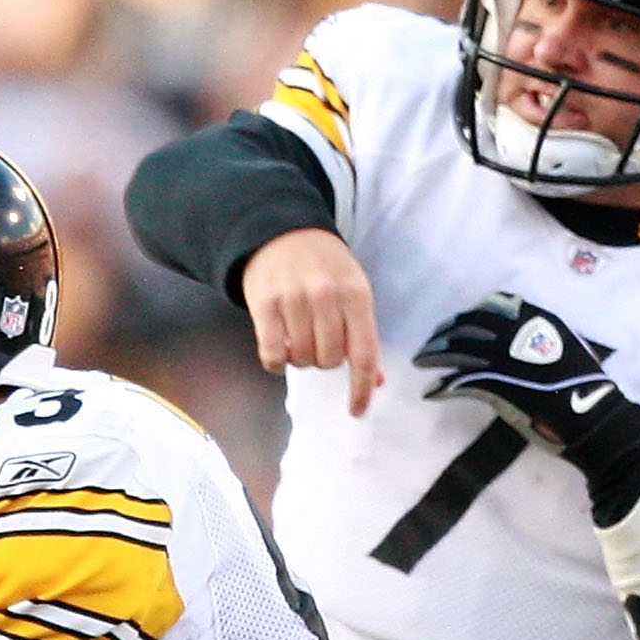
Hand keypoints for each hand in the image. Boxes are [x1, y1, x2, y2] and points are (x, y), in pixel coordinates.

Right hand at [242, 229, 382, 411]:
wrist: (281, 230)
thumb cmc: (325, 264)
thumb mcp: (354, 290)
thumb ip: (363, 333)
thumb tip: (376, 380)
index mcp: (356, 295)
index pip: (364, 353)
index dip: (361, 387)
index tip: (357, 409)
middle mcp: (327, 297)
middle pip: (329, 360)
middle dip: (324, 360)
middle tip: (318, 341)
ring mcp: (293, 299)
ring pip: (300, 358)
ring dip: (299, 358)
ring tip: (297, 338)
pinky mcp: (263, 303)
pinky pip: (271, 354)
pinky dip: (276, 361)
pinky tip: (278, 348)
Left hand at [412, 294, 639, 522]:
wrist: (597, 422)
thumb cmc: (586, 391)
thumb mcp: (568, 352)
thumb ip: (544, 341)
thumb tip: (524, 342)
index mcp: (539, 321)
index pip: (494, 305)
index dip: (471, 313)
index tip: (457, 322)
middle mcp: (518, 334)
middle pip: (468, 324)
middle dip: (445, 332)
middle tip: (431, 344)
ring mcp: (504, 359)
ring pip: (457, 349)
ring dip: (434, 354)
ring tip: (421, 362)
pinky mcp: (495, 386)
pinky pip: (458, 382)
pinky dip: (441, 387)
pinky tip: (432, 392)